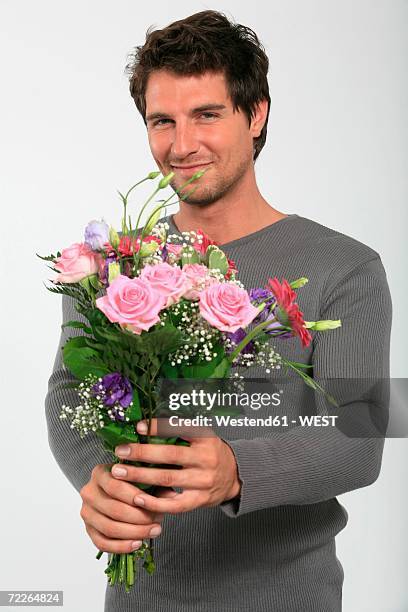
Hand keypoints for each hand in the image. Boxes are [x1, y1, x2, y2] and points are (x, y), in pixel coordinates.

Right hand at [79, 463, 173, 553]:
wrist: (117, 493)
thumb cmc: (134, 482)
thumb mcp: (144, 478)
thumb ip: (156, 484)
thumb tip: (173, 497)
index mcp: (100, 473)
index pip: (115, 486)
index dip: (134, 496)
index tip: (151, 502)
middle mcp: (89, 492)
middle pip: (114, 510)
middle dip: (139, 517)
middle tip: (159, 520)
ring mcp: (86, 512)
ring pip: (109, 528)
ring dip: (135, 532)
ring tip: (155, 530)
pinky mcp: (88, 530)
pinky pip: (102, 543)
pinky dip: (121, 547)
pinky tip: (138, 544)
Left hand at [111, 418, 240, 514]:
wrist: (234, 475)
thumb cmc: (211, 451)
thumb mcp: (203, 435)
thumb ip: (180, 429)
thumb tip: (146, 425)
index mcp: (205, 438)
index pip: (180, 429)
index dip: (158, 427)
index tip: (138, 427)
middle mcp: (205, 459)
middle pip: (170, 455)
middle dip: (142, 453)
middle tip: (121, 451)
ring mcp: (203, 481)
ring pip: (168, 478)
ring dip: (140, 476)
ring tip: (120, 473)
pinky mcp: (199, 500)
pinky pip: (174, 505)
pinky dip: (154, 503)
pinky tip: (137, 499)